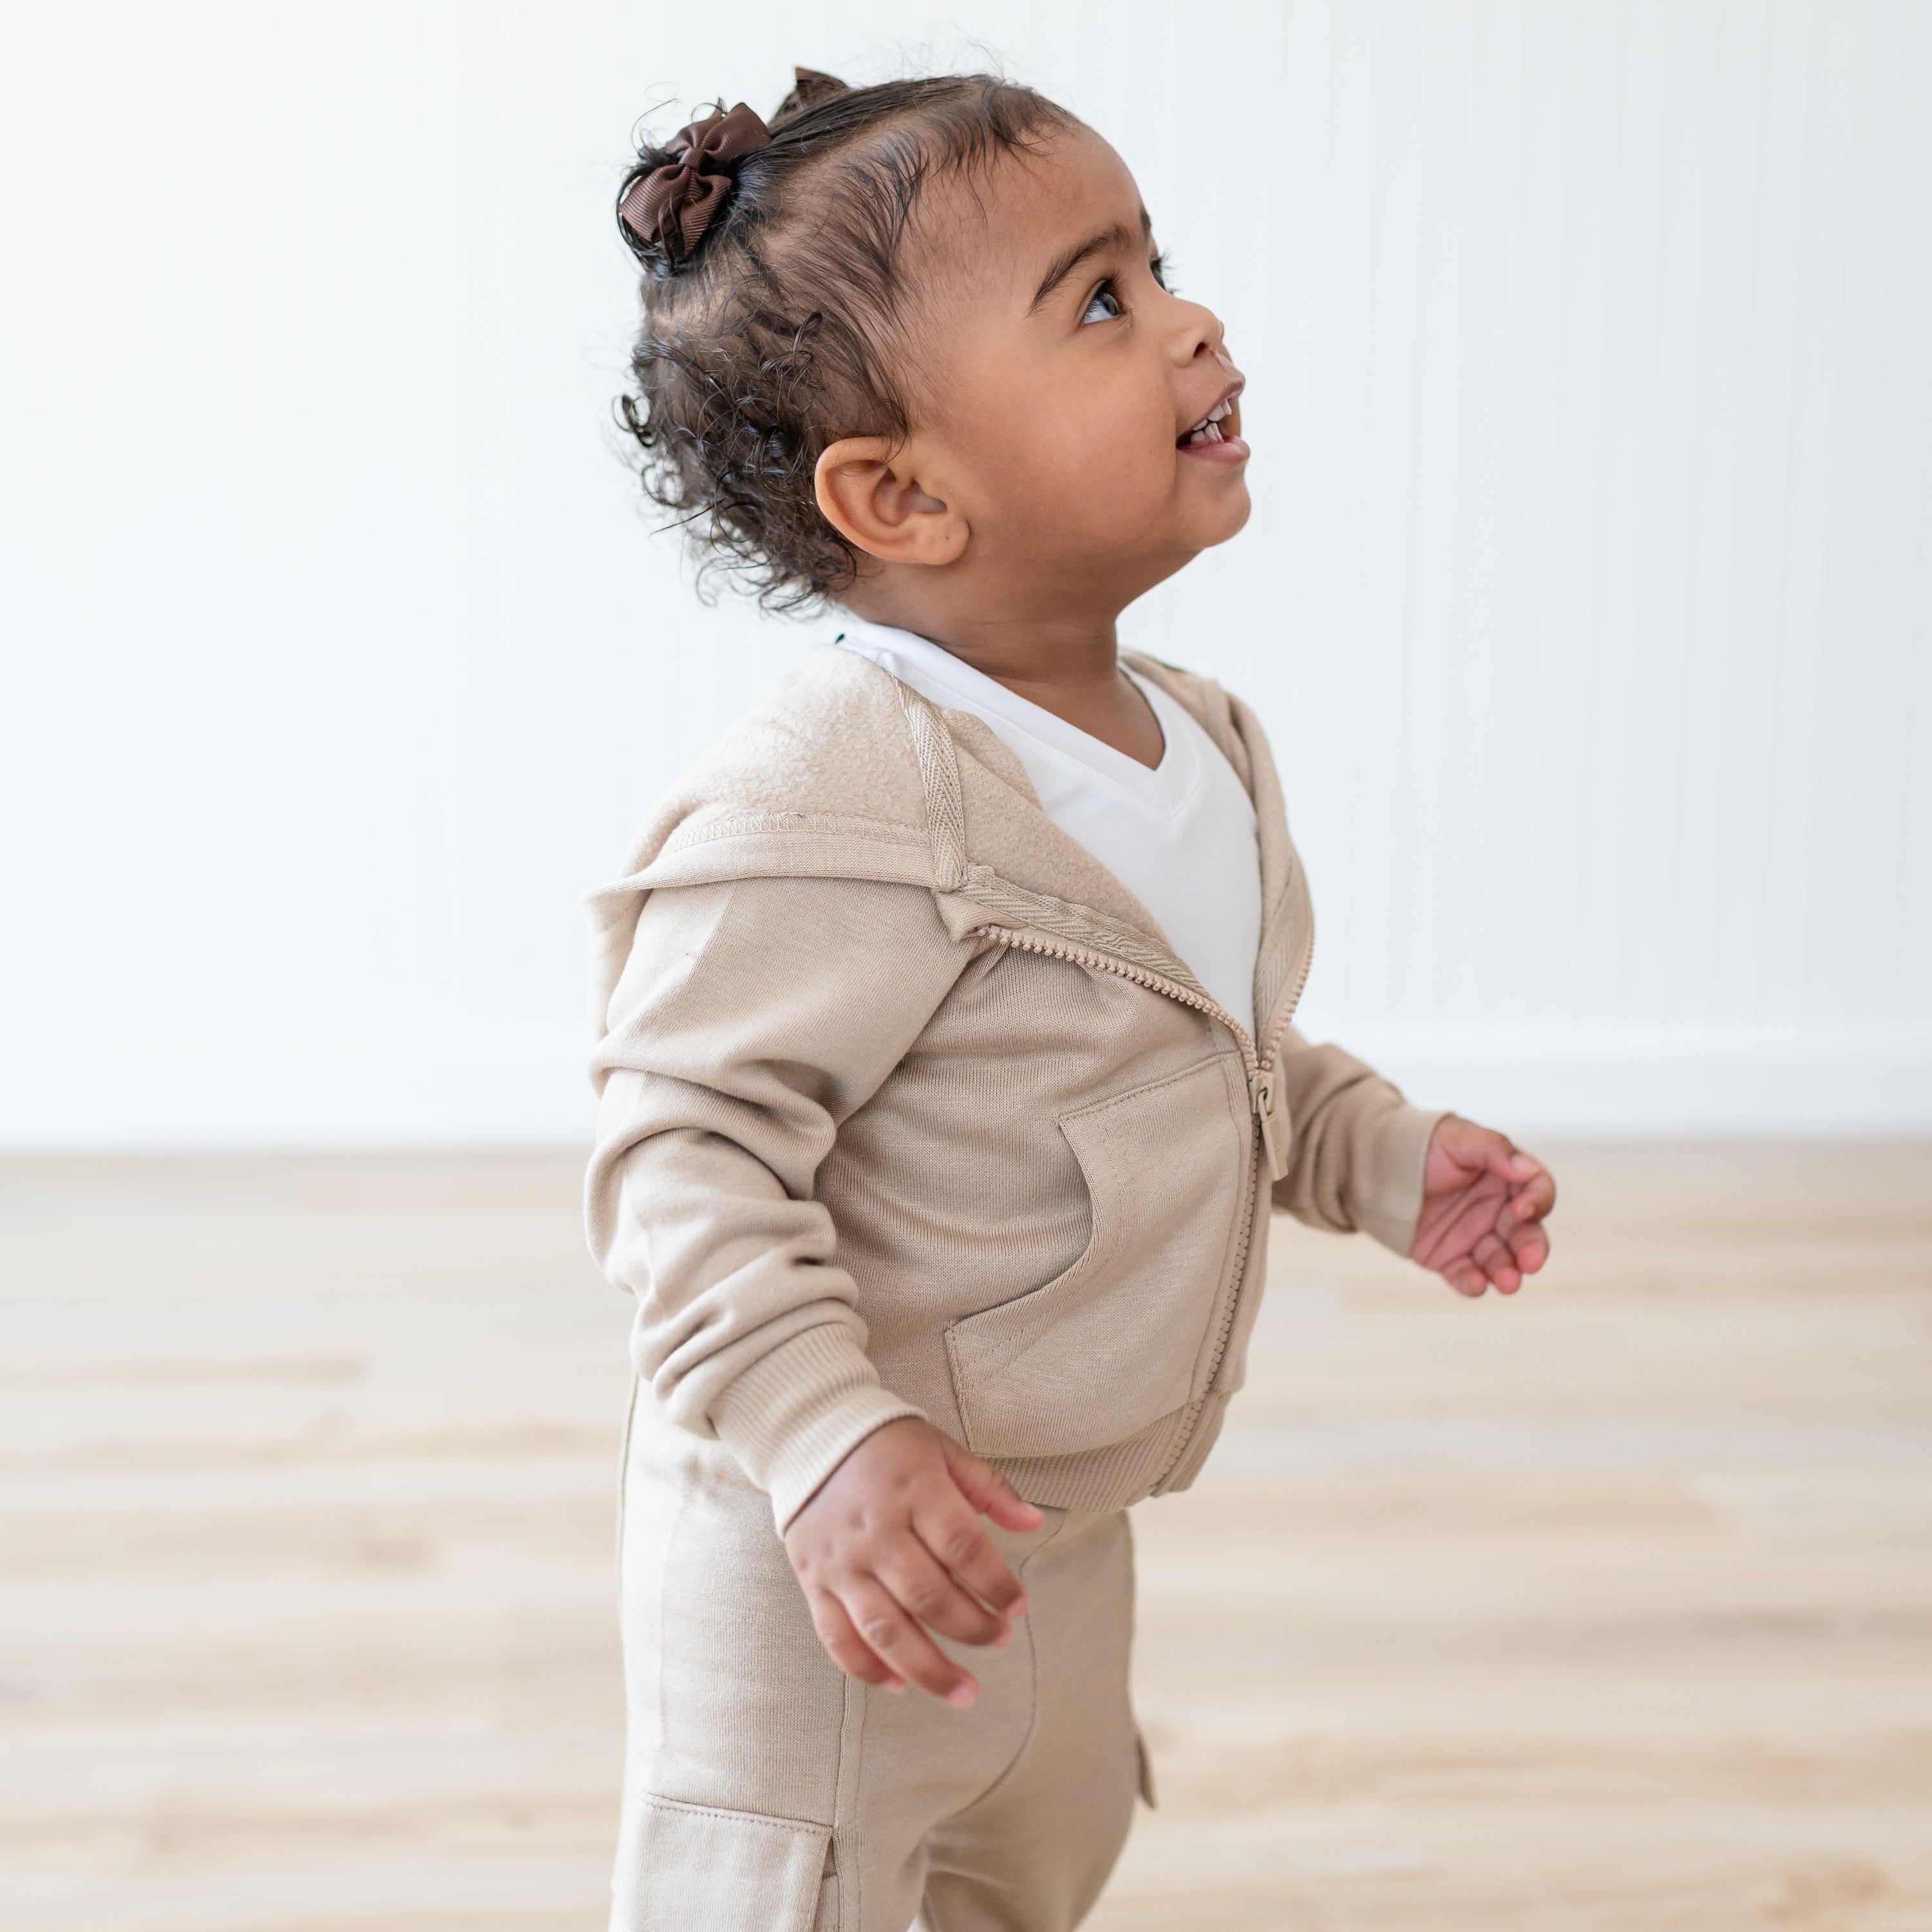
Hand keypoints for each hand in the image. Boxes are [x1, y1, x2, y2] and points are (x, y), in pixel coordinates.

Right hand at [784, 1417, 1043, 1706]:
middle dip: (972, 1628)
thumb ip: (989, 1488)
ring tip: (964, 1692)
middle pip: (928, 1596)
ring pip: (884, 1629)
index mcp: (914, 1492)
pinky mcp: (814, 1581)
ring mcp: (842, 1561)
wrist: (809, 1436)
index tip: (1019, 1605)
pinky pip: (837, 1637)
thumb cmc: (888, 1446)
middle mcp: (876, 1531)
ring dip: (928, 1669)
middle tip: (1000, 1640)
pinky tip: (900, 1685)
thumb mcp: (943, 1451)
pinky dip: (867, 1669)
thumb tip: (1034, 1522)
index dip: (996, 1583)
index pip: (963, 1547)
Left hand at [1410, 1116, 1555, 1295]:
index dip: (1537, 1202)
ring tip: (1507, 1283)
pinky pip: (1466, 1275)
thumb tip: (1525, 1170)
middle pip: (1526, 1234)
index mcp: (1507, 1180)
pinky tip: (1474, 1284)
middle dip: (1532, 1249)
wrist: (1382, 1167)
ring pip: (1501, 1261)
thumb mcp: (1459, 1137)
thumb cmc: (1426, 1146)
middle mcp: (1498, 1212)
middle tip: (1531, 1263)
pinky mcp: (1451, 1258)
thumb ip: (1494, 1149)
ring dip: (1507, 1272)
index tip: (1523, 1209)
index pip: (1536, 1192)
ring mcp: (1475, 1238)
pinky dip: (1472, 1283)